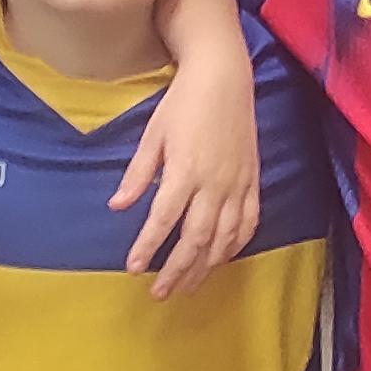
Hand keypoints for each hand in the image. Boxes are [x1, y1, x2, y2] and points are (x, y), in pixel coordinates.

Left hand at [110, 71, 261, 294]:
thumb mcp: (153, 135)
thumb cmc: (182, 102)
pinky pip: (248, 223)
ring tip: (187, 286)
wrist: (224, 78)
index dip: (148, 247)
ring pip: (224, 238)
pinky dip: (235, 246)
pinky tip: (222, 259)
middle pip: (196, 240)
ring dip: (205, 266)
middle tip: (159, 292)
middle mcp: (214, 184)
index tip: (134, 268)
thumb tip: (117, 206)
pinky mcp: (253, 181)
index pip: (163, 221)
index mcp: (185, 172)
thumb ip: (138, 174)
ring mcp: (238, 185)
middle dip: (176, 270)